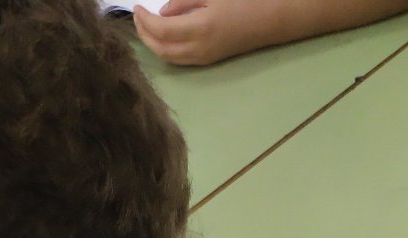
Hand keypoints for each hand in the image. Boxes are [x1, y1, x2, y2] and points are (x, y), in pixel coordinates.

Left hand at [133, 0, 265, 66]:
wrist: (271, 19)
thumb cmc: (244, 0)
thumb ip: (184, 1)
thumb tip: (163, 11)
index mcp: (200, 29)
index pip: (161, 30)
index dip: (144, 20)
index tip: (136, 7)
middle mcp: (199, 49)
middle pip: (160, 49)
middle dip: (143, 35)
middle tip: (136, 17)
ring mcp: (204, 58)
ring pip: (168, 58)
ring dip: (152, 44)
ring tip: (145, 27)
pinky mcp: (208, 60)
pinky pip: (179, 59)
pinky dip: (164, 49)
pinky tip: (162, 36)